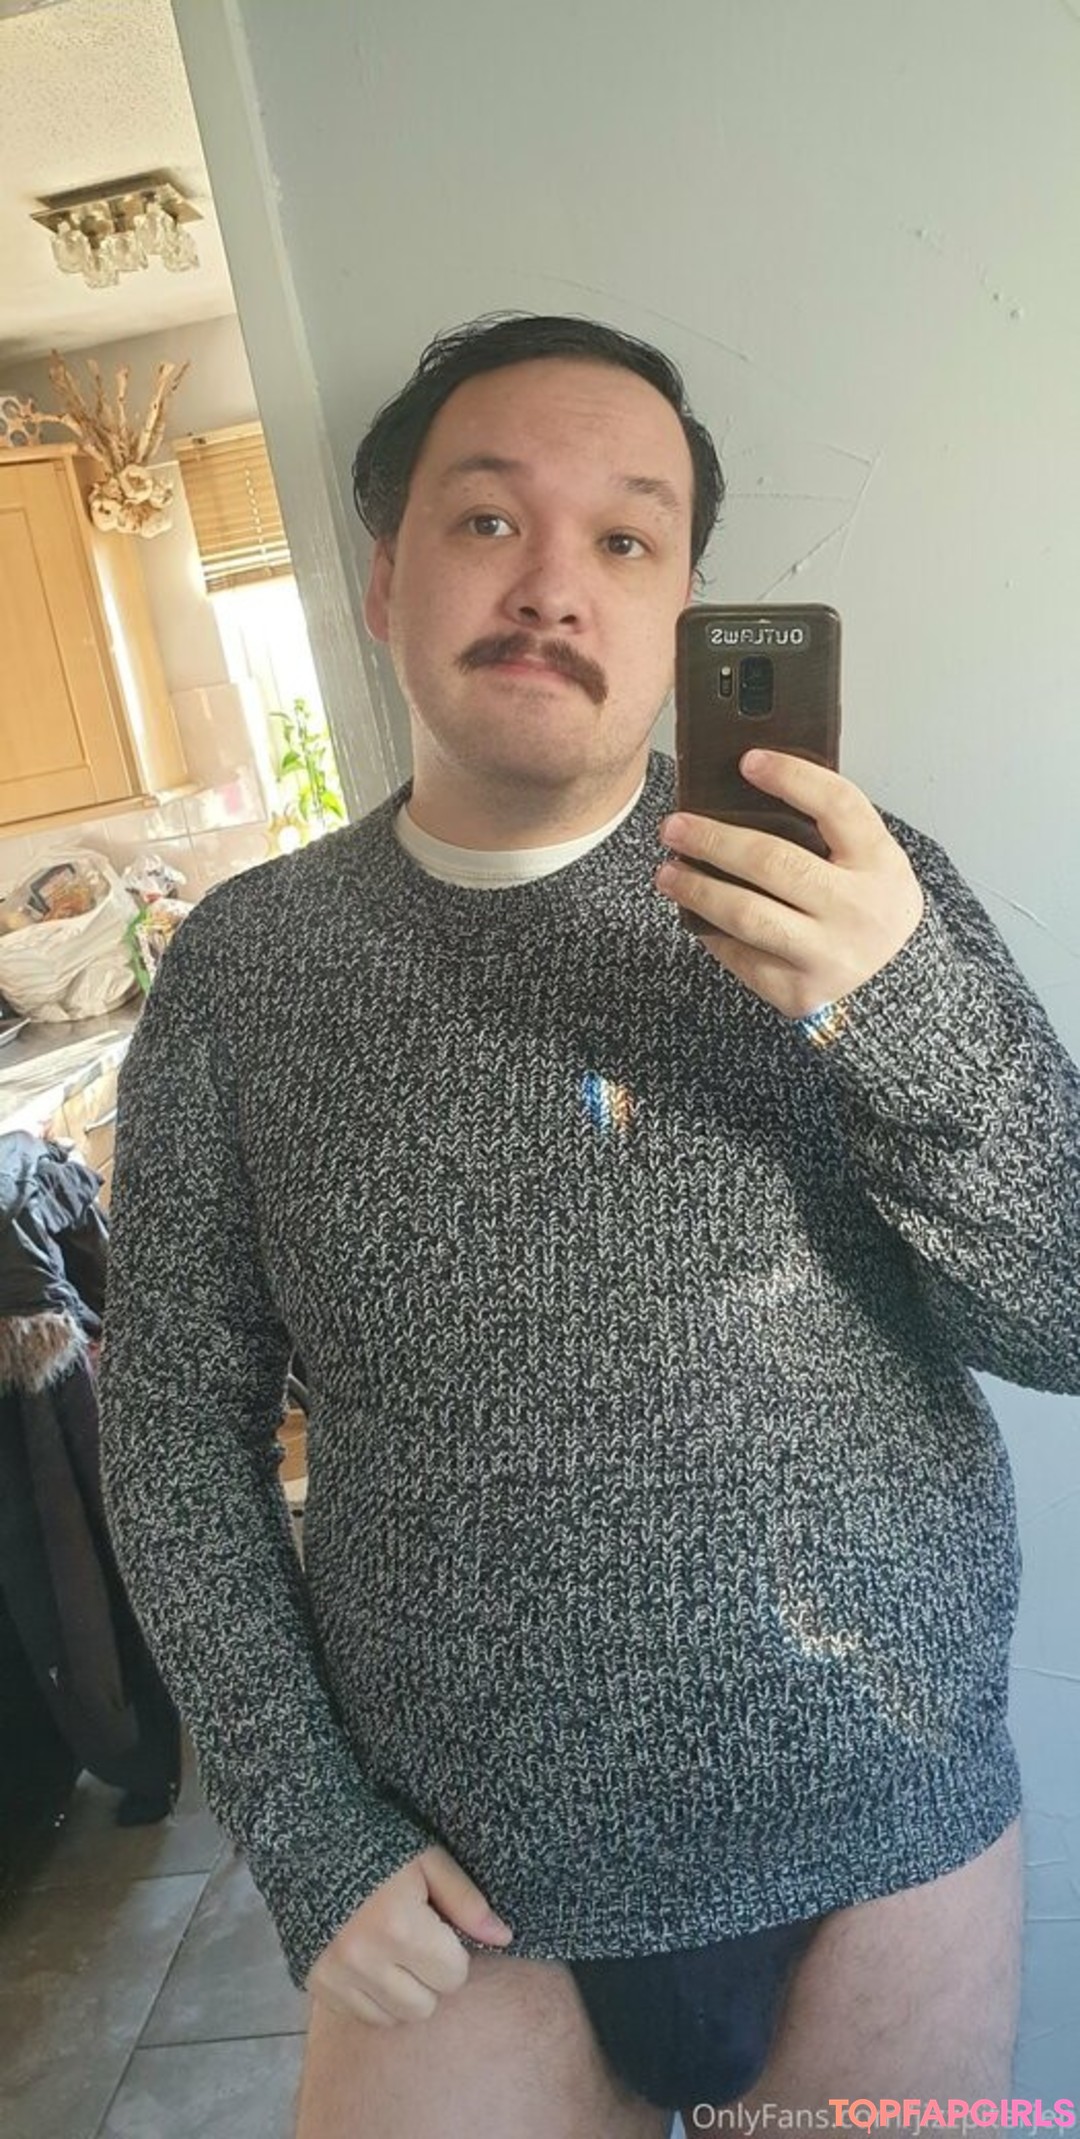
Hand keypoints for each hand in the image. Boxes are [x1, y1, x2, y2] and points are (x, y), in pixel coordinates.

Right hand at [306, 1842, 512, 2024]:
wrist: (309, 1839)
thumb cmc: (379, 1844)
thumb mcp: (428, 1860)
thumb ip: (466, 1902)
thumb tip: (504, 1939)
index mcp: (400, 1926)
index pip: (453, 1976)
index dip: (453, 1954)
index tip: (439, 1930)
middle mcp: (366, 1959)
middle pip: (425, 2006)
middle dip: (429, 1978)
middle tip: (417, 1943)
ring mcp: (337, 1975)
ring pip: (393, 2019)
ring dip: (402, 1993)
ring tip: (394, 1954)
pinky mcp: (316, 1984)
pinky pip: (361, 2016)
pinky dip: (372, 1997)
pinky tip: (369, 1963)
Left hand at [654, 749, 924, 1018]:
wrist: (896, 982)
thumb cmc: (869, 907)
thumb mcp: (871, 861)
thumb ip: (828, 829)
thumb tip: (748, 789)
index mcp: (879, 864)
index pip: (837, 805)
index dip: (791, 777)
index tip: (747, 761)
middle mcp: (855, 910)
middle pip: (773, 862)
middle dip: (713, 840)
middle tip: (675, 826)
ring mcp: (827, 954)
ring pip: (747, 915)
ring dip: (697, 888)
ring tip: (667, 872)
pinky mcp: (797, 990)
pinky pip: (740, 956)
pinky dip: (711, 931)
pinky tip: (694, 913)